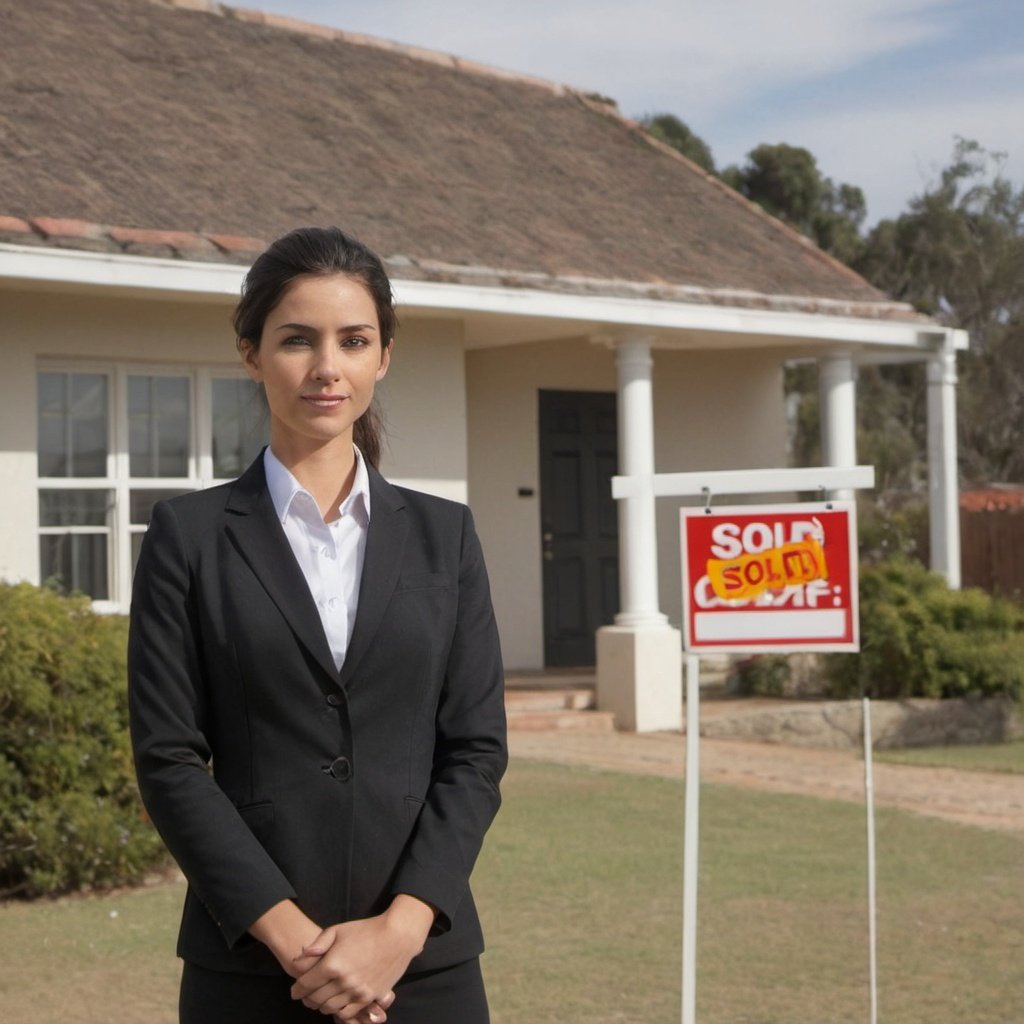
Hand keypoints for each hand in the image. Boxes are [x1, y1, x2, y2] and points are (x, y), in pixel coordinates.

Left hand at [290, 895, 434, 1019]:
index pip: (305, 984)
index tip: (294, 990)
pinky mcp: (369, 997)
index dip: (296, 989)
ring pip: (329, 1008)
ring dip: (321, 1006)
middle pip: (315, 999)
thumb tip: (300, 957)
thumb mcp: (338, 930)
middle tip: (306, 995)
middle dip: (307, 998)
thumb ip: (318, 944)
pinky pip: (347, 1013)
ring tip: (321, 999)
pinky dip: (338, 1011)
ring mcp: (357, 991)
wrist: (397, 936)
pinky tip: (337, 1003)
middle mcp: (343, 982)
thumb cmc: (366, 930)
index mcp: (332, 964)